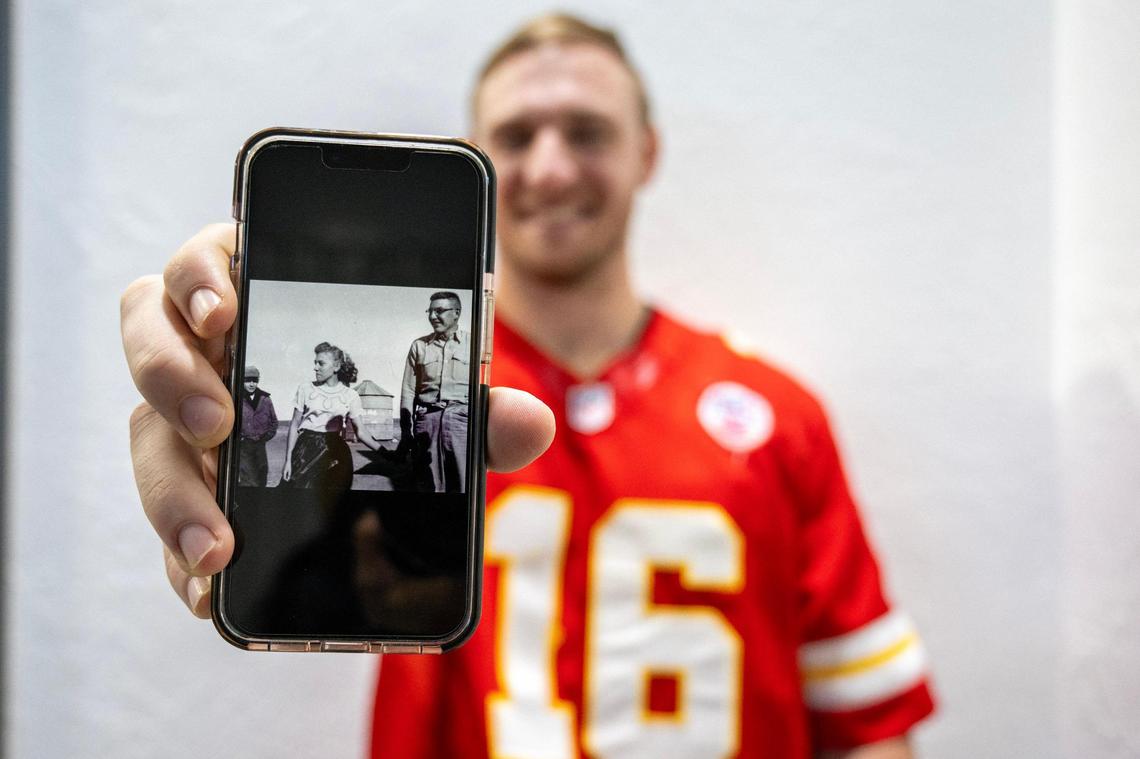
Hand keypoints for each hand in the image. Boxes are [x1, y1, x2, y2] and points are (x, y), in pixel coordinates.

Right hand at [121, 223, 555, 617]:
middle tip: (218, 422)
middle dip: (170, 375)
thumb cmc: (397, 401)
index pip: (205, 264)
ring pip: (147, 431)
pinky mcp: (190, 482)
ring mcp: (190, 415)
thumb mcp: (437, 406)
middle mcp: (210, 351)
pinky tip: (209, 593)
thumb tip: (533, 424)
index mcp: (262, 300)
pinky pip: (169, 511)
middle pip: (150, 337)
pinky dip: (181, 554)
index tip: (224, 312)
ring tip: (216, 543)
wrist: (375, 467)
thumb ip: (477, 411)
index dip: (199, 278)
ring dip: (171, 487)